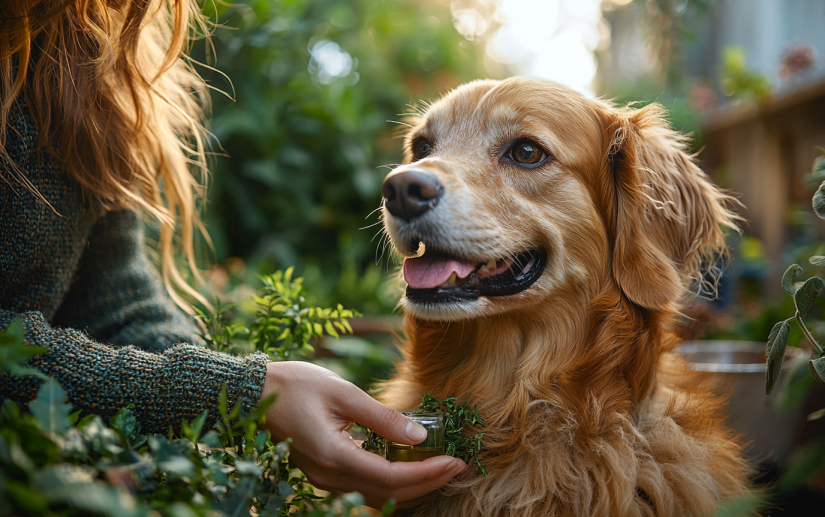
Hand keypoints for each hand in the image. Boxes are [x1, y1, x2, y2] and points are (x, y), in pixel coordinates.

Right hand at [259, 361, 465, 507]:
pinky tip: (407, 462)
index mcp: (335, 456)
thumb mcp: (343, 392)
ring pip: (376, 495)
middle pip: (387, 495)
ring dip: (410, 486)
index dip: (428, 474)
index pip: (393, 477)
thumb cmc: (297, 385)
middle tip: (457, 466)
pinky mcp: (323, 472)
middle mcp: (329, 476)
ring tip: (438, 466)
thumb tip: (420, 435)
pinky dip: (391, 480)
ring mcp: (324, 478)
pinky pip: (363, 486)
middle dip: (427, 484)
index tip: (456, 461)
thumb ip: (382, 417)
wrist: (254, 392)